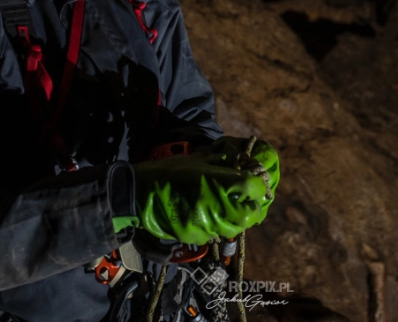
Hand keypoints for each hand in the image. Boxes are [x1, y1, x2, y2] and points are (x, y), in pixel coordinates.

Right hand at [133, 136, 279, 244]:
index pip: (255, 188)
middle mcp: (218, 205)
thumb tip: (243, 166)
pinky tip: (203, 215)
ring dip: (234, 218)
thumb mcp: (199, 160)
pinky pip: (216, 234)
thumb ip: (223, 163)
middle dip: (249, 207)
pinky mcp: (197, 237)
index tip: (253, 184)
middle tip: (242, 200)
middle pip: (251, 214)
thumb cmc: (170, 172)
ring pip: (235, 227)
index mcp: (219, 181)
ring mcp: (208, 224)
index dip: (257, 187)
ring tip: (221, 207)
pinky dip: (215, 226)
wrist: (140, 193)